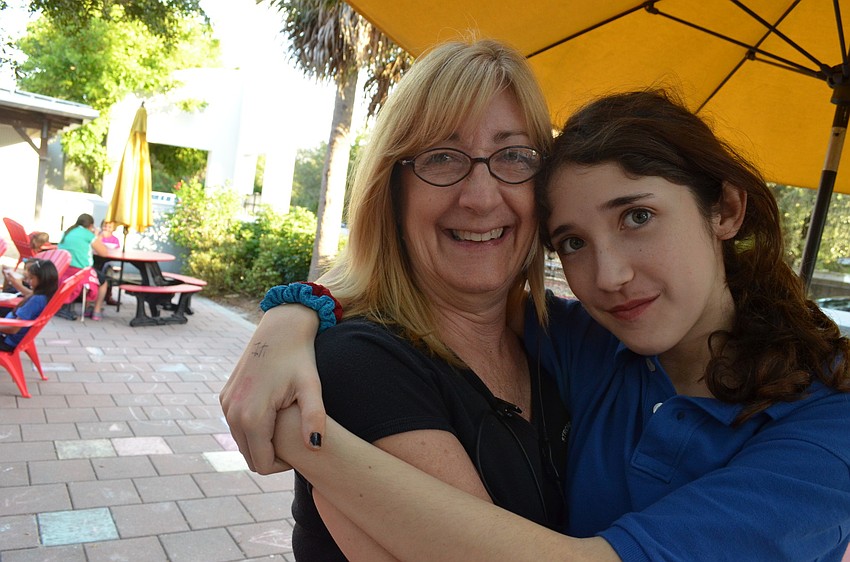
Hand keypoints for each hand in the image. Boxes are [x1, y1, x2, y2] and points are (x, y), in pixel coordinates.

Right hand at [220, 305, 324, 473]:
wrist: (281, 328)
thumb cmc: (300, 357)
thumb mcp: (312, 387)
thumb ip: (315, 418)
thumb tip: (316, 446)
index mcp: (252, 416)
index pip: (263, 464)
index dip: (284, 465)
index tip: (302, 447)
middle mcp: (233, 413)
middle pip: (250, 457)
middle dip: (272, 456)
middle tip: (297, 439)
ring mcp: (226, 404)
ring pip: (242, 442)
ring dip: (262, 442)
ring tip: (288, 427)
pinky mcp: (225, 397)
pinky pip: (237, 426)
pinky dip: (253, 429)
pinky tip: (275, 415)